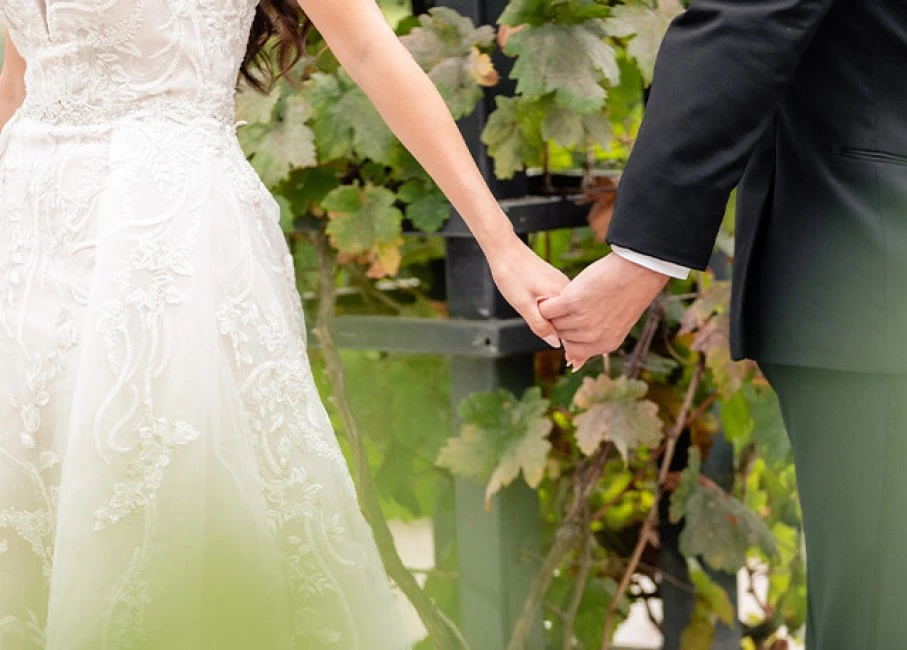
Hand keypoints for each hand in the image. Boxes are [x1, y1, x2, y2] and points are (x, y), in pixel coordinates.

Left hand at [486, 234, 569, 347]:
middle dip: (550, 324)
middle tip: (529, 311)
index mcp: (562, 295)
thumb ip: (539, 325)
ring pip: (557, 310)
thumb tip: (555, 343)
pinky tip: (530, 298)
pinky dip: (544, 305)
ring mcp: (561, 283)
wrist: (504, 250)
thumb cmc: (510, 275)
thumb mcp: (522, 304)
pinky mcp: (554, 280)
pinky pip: (554, 301)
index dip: (554, 334)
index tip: (538, 327)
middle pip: (563, 318)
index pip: (567, 326)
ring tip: (528, 304)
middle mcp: (566, 288)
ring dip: (545, 314)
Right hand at [538, 253, 669, 368]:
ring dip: (554, 311)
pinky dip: (548, 303)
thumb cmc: (626, 296)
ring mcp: (583, 319)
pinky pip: (548, 309)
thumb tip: (572, 364)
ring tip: (568, 298)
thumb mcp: (615, 327)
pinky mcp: (572, 302)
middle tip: (573, 305)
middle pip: (562, 335)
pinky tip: (560, 295)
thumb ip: (593, 346)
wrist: (638, 273)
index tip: (573, 322)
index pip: (572, 350)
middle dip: (562, 321)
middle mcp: (594, 336)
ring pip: (554, 321)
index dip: (569, 335)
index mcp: (606, 344)